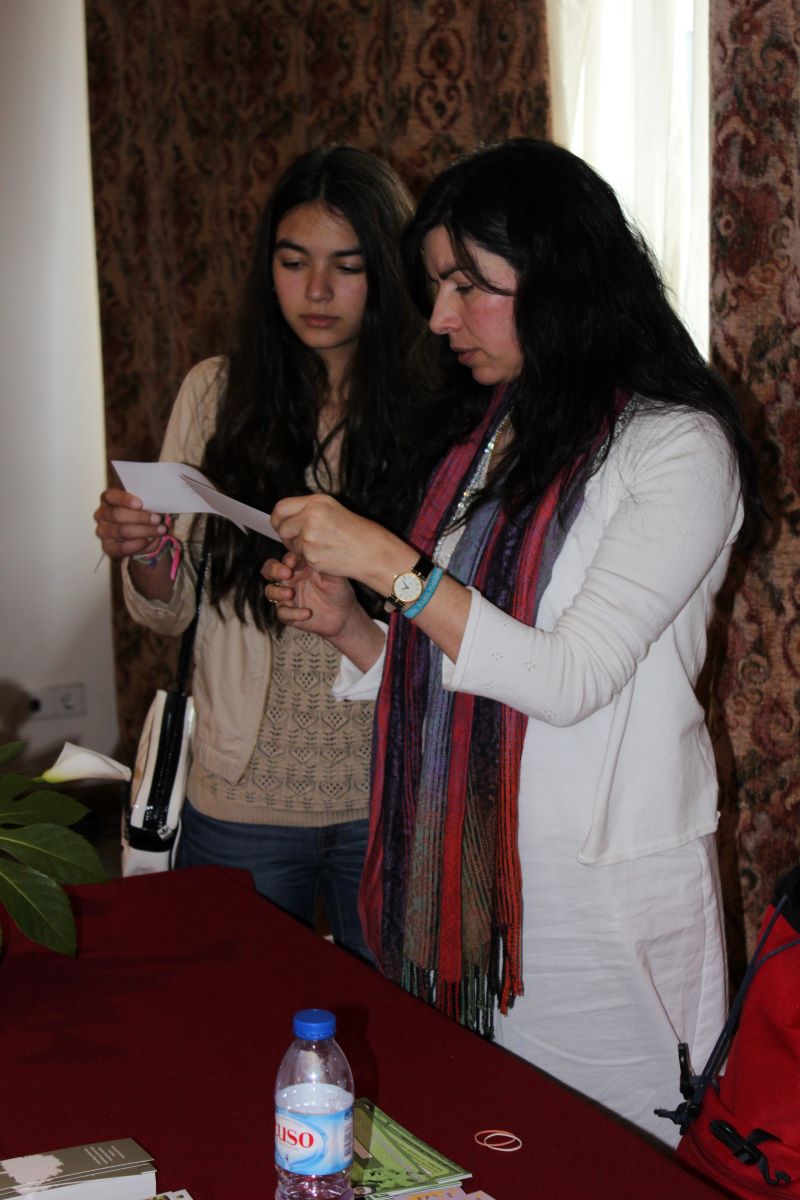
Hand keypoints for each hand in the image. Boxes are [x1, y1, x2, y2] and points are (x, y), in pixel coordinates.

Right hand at [94, 487, 165, 558]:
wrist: (145, 534)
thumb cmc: (144, 513)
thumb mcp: (146, 504)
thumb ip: (147, 501)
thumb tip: (156, 503)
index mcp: (109, 498)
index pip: (111, 495)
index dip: (124, 499)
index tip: (140, 504)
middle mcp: (102, 514)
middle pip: (117, 515)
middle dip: (140, 517)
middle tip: (157, 519)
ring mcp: (103, 531)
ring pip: (121, 531)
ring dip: (144, 531)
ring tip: (160, 530)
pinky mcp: (107, 546)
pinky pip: (122, 547)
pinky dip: (138, 544)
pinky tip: (149, 540)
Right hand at [262, 552, 357, 638]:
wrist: (343, 615)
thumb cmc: (338, 591)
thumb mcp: (335, 576)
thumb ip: (324, 564)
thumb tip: (317, 551)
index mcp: (300, 566)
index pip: (287, 558)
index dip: (288, 558)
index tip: (293, 561)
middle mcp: (290, 580)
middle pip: (270, 570)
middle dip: (274, 570)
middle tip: (286, 573)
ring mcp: (287, 597)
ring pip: (270, 591)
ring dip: (277, 592)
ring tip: (291, 593)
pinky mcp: (289, 614)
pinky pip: (283, 613)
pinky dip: (293, 613)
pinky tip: (307, 613)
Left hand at [271, 494, 406, 593]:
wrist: (372, 551)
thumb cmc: (357, 532)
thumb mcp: (332, 510)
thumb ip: (308, 510)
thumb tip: (285, 517)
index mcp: (316, 501)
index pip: (281, 507)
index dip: (278, 519)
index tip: (280, 525)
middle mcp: (310, 516)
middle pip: (282, 527)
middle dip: (287, 537)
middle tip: (300, 541)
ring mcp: (309, 536)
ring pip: (290, 544)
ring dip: (300, 549)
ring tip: (321, 547)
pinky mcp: (311, 555)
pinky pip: (301, 558)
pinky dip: (310, 559)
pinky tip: (326, 556)